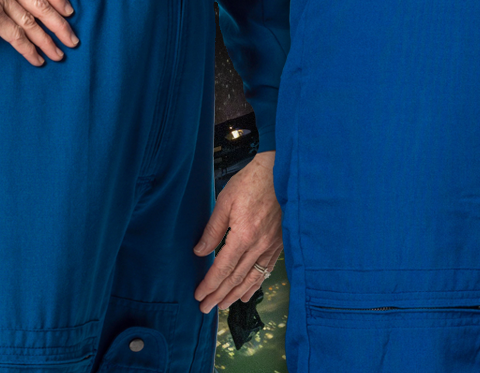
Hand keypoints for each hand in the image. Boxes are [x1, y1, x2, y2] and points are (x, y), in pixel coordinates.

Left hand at [193, 151, 281, 313]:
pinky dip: (256, 284)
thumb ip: (213, 230)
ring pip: (252, 278)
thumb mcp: (225, 201)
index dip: (209, 285)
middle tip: (206, 308)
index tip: (199, 295)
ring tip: (223, 306)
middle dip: (219, 295)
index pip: (222, 268)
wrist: (280, 172)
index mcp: (244, 235)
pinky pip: (266, 269)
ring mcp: (272, 245)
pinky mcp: (279, 242)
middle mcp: (259, 245)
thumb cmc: (252, 182)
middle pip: (236, 278)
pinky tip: (247, 293)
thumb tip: (200, 252)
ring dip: (236, 295)